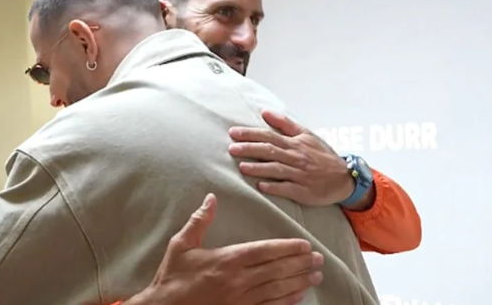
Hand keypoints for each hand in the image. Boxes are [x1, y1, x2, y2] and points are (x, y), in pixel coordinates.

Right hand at [130, 194, 322, 304]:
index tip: (304, 245)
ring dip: (299, 281)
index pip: (265, 251)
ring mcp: (241, 300)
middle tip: (318, 259)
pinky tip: (299, 295)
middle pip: (277, 269)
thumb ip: (199, 220)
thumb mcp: (181, 244)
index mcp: (227, 259)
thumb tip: (211, 198)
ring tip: (316, 275)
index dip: (287, 248)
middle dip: (300, 263)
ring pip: (278, 289)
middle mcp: (239, 280)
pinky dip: (287, 301)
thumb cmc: (173, 276)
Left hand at [229, 110, 354, 206]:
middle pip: (270, 151)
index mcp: (294, 143)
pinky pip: (287, 188)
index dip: (250, 134)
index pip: (269, 135)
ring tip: (242, 167)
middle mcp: (296, 157)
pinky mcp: (303, 191)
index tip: (233, 132)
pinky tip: (261, 186)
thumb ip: (284, 123)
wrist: (344, 178)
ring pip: (277, 169)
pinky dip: (274, 187)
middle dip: (249, 149)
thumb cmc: (322, 156)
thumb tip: (264, 111)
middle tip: (231, 148)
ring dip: (259, 168)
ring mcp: (300, 174)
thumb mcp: (306, 135)